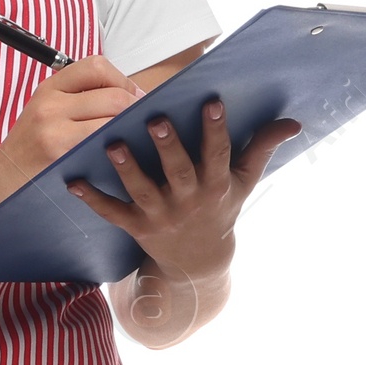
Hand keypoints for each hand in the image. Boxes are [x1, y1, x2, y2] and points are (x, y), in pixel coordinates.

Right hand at [0, 55, 141, 208]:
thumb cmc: (30, 148)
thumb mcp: (45, 111)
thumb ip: (79, 98)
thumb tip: (131, 95)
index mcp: (49, 88)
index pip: (97, 66)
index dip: (123, 80)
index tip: (132, 98)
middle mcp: (50, 104)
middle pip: (113, 95)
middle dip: (135, 108)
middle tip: (140, 122)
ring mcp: (54, 130)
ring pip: (113, 119)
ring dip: (130, 129)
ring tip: (132, 138)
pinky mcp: (60, 154)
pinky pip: (103, 145)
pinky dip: (118, 148)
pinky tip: (119, 155)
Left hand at [66, 98, 301, 310]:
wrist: (199, 262)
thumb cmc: (221, 208)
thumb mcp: (245, 181)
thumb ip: (263, 148)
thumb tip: (293, 122)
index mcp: (216, 185)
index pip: (218, 153)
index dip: (216, 129)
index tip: (212, 102)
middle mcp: (189, 201)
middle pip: (179, 171)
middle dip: (168, 146)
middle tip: (155, 118)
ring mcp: (161, 216)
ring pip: (143, 191)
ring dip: (128, 170)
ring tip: (113, 144)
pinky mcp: (137, 227)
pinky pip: (113, 213)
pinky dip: (92, 199)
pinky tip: (72, 181)